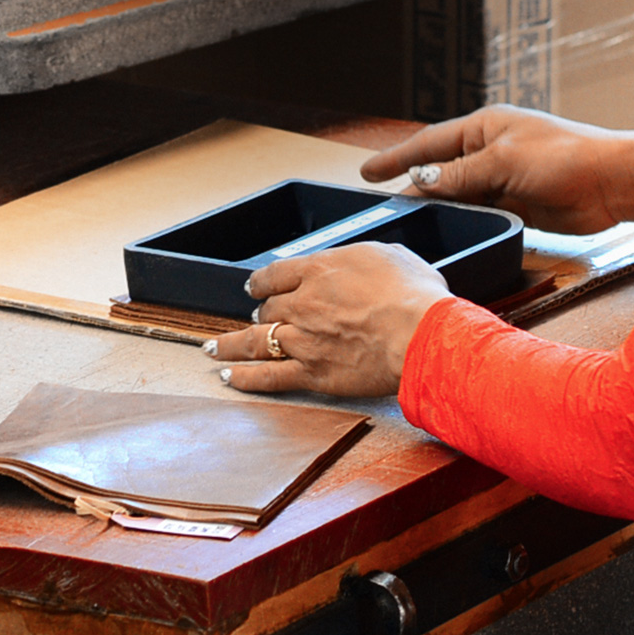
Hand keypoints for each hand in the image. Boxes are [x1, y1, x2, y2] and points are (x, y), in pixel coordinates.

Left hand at [203, 243, 450, 396]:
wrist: (421, 335)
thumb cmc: (414, 295)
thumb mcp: (389, 256)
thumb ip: (363, 259)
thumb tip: (361, 263)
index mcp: (318, 270)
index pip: (275, 274)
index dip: (261, 282)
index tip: (255, 287)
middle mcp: (302, 304)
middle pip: (267, 309)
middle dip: (261, 314)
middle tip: (258, 319)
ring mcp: (303, 340)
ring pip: (254, 341)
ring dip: (230, 345)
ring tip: (212, 348)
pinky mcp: (312, 374)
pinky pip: (268, 377)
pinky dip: (245, 378)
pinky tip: (228, 377)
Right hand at [359, 104, 633, 233]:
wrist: (614, 184)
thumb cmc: (565, 158)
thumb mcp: (503, 163)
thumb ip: (458, 175)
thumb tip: (419, 181)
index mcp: (484, 127)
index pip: (428, 143)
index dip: (396, 158)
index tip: (366, 173)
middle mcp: (489, 150)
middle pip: (439, 170)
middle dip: (413, 187)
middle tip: (384, 208)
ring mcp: (503, 177)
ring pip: (457, 194)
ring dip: (438, 207)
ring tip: (410, 224)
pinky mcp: (516, 202)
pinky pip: (478, 211)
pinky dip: (462, 220)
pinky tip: (448, 231)